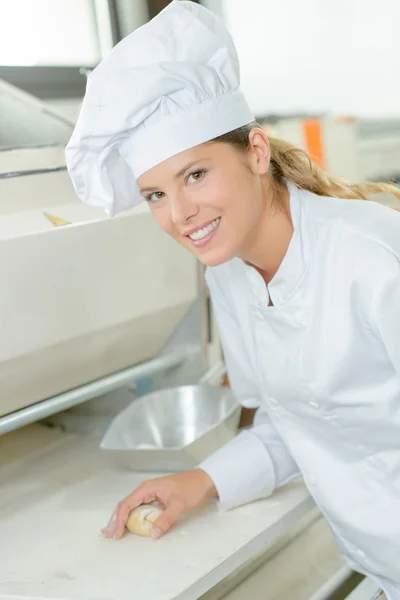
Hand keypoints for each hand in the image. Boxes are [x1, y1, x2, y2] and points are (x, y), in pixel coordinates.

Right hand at [101, 468, 216, 539]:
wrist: (204, 481)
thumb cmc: (191, 488)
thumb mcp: (179, 504)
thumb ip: (165, 519)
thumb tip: (153, 534)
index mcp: (147, 488)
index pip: (127, 504)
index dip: (119, 520)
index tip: (117, 534)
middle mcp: (146, 490)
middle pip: (125, 505)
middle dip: (115, 520)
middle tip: (107, 534)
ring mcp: (150, 494)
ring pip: (131, 507)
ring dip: (122, 520)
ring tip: (113, 532)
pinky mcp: (155, 499)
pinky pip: (140, 509)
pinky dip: (132, 518)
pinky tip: (129, 526)